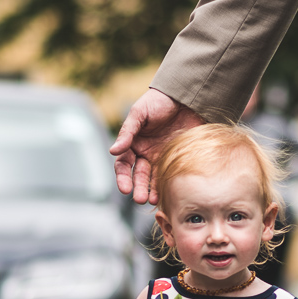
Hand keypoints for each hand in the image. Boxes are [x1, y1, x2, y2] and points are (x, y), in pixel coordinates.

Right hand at [110, 89, 203, 203]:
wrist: (185, 96)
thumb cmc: (158, 101)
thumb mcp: (139, 113)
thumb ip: (127, 132)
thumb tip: (112, 151)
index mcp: (132, 143)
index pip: (123, 164)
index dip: (123, 177)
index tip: (125, 188)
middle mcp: (145, 153)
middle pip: (138, 175)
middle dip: (138, 188)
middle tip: (139, 199)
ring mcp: (161, 157)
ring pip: (153, 179)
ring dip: (151, 191)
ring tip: (151, 201)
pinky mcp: (176, 158)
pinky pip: (169, 174)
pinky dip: (166, 186)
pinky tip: (166, 194)